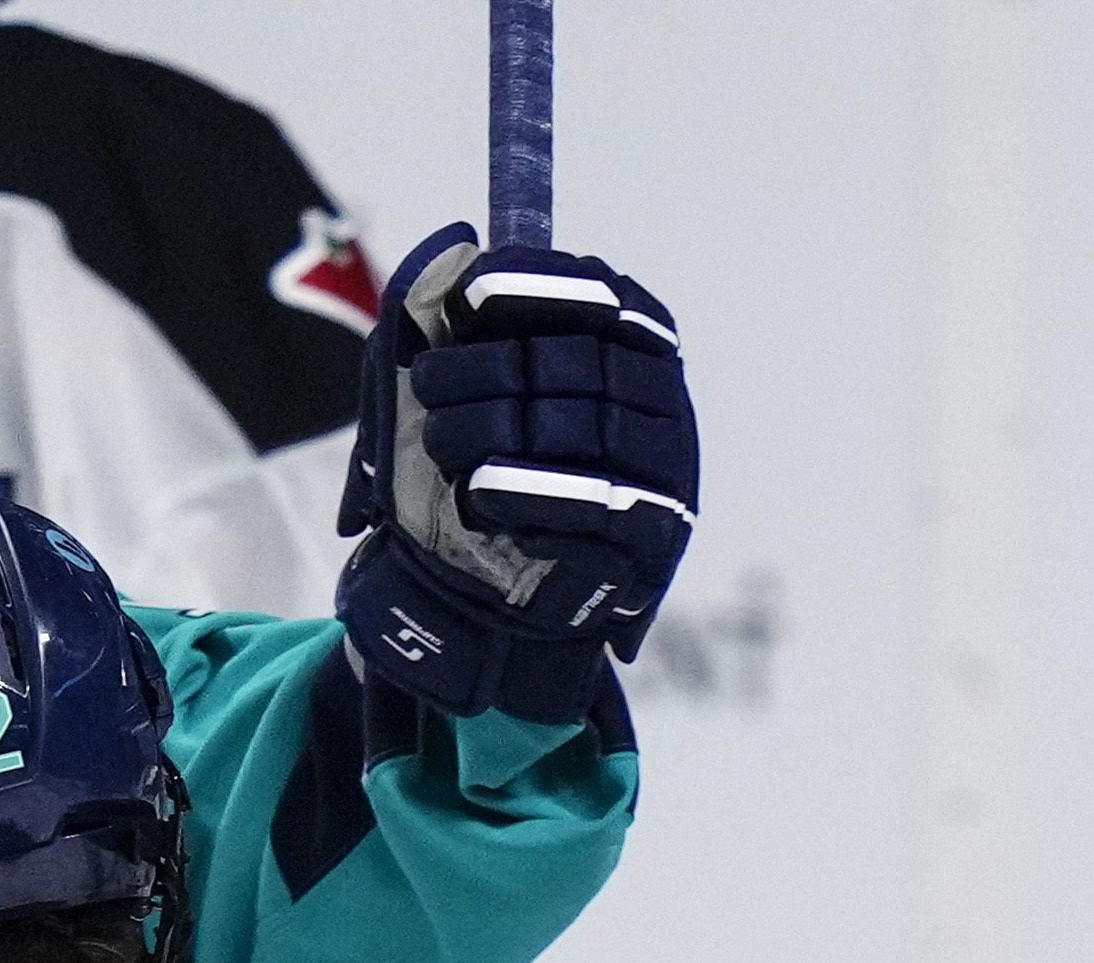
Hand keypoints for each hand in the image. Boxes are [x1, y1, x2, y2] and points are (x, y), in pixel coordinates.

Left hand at [334, 225, 699, 724]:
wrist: (482, 588)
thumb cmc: (474, 461)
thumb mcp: (446, 374)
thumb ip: (443, 304)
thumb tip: (457, 244)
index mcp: (634, 344)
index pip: (602, 296)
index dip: (539, 286)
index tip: (471, 297)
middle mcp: (663, 402)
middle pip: (579, 366)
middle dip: (490, 371)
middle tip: (428, 387)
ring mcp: (665, 473)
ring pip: (583, 433)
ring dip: (496, 433)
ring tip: (442, 445)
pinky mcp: (651, 542)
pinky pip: (594, 510)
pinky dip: (528, 498)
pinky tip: (479, 496)